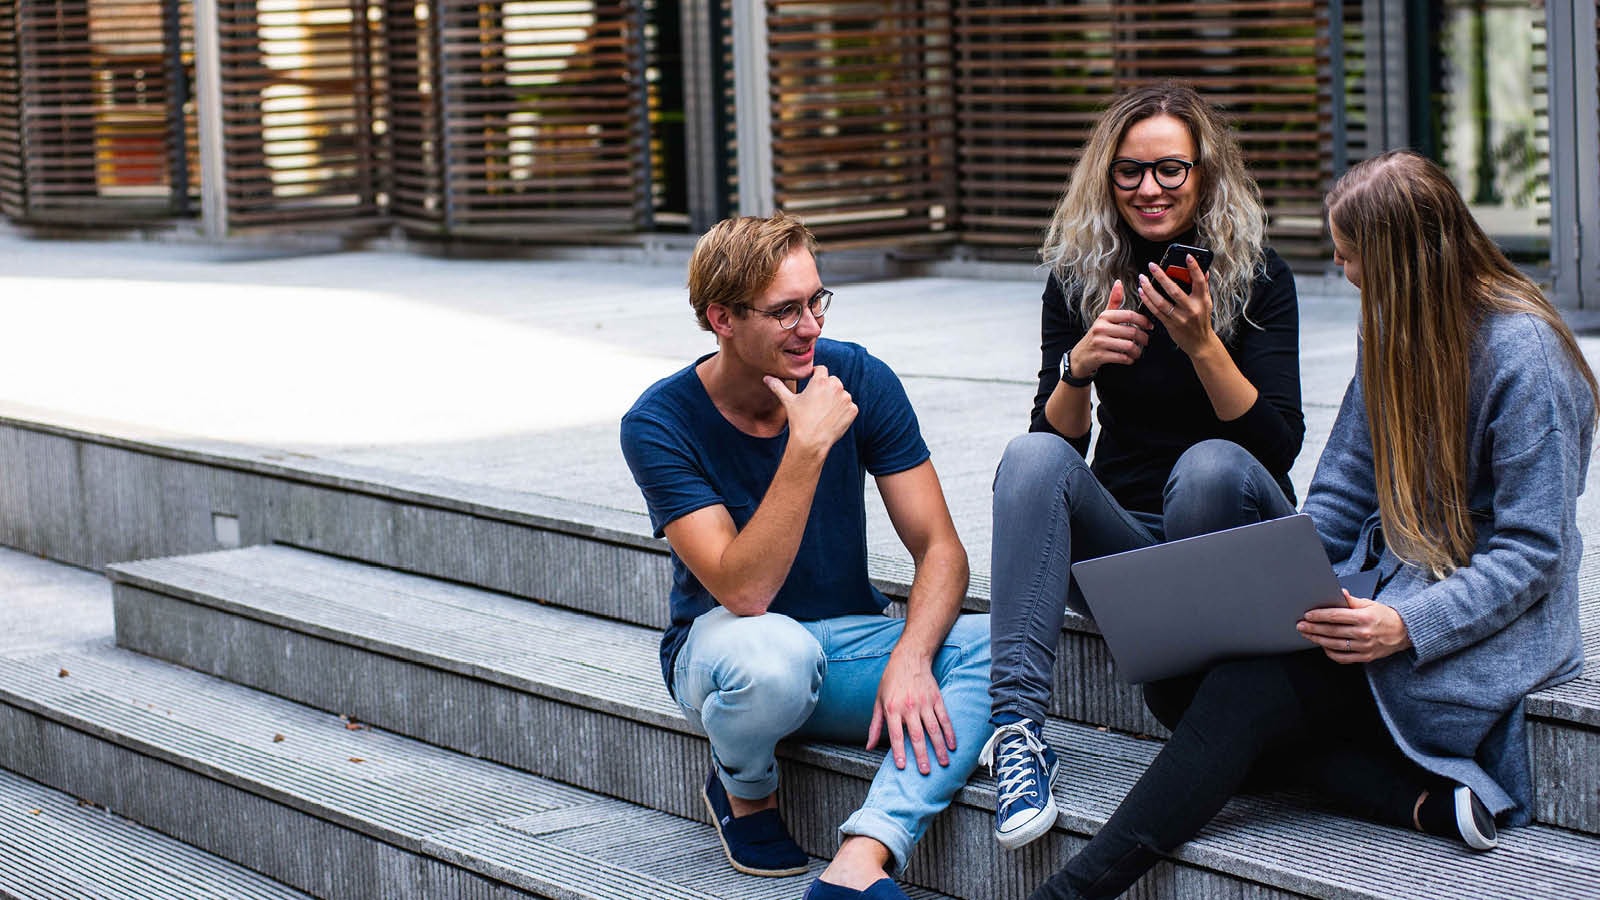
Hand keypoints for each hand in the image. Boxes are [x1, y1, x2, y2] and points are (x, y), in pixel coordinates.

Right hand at [766, 365, 856, 458]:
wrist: (811, 441)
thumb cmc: (799, 420)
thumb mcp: (788, 401)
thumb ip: (778, 387)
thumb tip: (766, 378)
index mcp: (821, 380)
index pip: (822, 369)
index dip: (816, 376)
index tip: (813, 384)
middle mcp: (836, 386)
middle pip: (833, 381)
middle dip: (827, 389)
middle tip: (817, 403)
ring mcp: (846, 398)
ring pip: (842, 394)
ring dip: (836, 400)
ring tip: (823, 413)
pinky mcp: (853, 410)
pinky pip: (849, 407)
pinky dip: (843, 412)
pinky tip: (832, 419)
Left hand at [867, 649, 954, 773]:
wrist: (909, 658)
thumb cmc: (891, 681)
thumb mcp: (878, 701)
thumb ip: (875, 726)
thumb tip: (869, 746)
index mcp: (892, 709)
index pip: (896, 735)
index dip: (899, 751)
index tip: (903, 766)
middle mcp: (909, 707)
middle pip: (917, 735)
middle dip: (922, 755)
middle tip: (926, 771)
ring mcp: (924, 703)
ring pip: (933, 729)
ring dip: (939, 747)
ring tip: (944, 762)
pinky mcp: (937, 699)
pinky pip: (944, 718)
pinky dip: (949, 733)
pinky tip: (952, 745)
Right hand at [1067, 279, 1151, 378]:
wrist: (1080, 356)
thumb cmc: (1096, 336)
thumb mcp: (1103, 318)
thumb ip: (1114, 301)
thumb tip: (1119, 282)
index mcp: (1104, 316)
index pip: (1129, 315)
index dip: (1143, 321)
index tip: (1150, 326)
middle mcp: (1101, 327)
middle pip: (1131, 331)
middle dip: (1143, 338)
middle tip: (1146, 341)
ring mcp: (1099, 342)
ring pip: (1128, 345)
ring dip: (1137, 351)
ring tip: (1138, 352)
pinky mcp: (1100, 356)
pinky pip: (1122, 358)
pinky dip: (1129, 360)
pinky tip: (1129, 359)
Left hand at [1139, 257, 1216, 357]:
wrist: (1200, 343)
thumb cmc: (1202, 320)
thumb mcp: (1207, 303)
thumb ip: (1204, 287)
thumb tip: (1204, 271)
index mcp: (1202, 300)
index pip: (1199, 281)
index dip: (1194, 268)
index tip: (1187, 256)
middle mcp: (1192, 308)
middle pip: (1174, 290)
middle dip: (1161, 276)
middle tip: (1152, 265)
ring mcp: (1180, 318)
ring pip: (1161, 301)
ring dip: (1149, 289)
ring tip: (1142, 279)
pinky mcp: (1171, 325)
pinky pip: (1156, 311)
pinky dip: (1148, 301)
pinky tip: (1142, 292)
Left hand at [1297, 590, 1411, 662]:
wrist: (1404, 632)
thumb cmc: (1385, 616)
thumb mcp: (1370, 604)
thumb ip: (1352, 600)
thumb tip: (1339, 592)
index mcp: (1364, 618)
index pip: (1335, 616)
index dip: (1319, 616)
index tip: (1307, 615)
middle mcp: (1363, 633)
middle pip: (1332, 631)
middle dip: (1313, 628)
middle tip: (1300, 625)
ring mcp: (1364, 647)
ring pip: (1334, 645)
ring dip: (1317, 640)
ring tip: (1307, 634)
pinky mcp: (1365, 657)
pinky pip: (1342, 658)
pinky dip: (1330, 652)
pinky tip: (1323, 646)